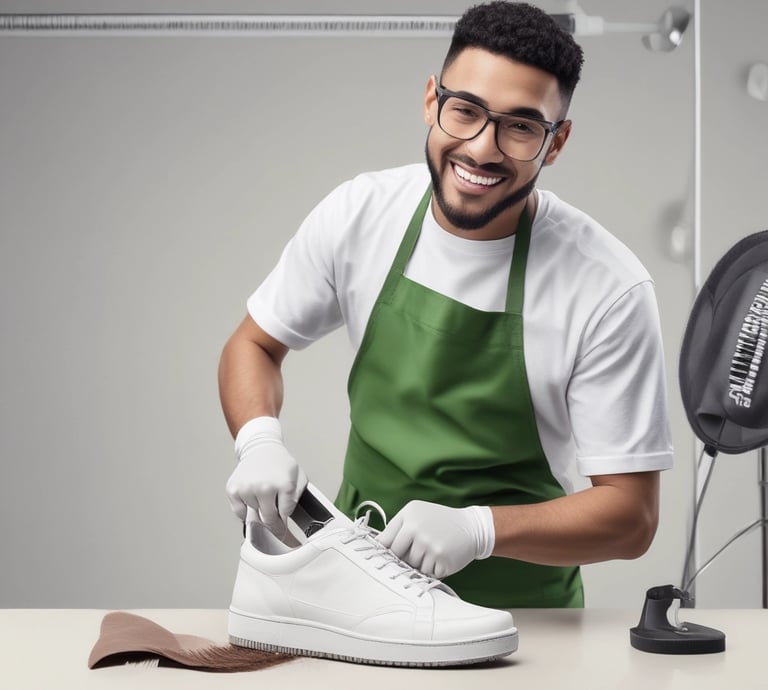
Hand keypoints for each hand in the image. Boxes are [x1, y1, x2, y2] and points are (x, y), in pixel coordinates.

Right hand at [225, 417, 307, 532]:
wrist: (261, 448)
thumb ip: (298, 498)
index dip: (285, 518)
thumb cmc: (280, 463)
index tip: (286, 530)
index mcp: (284, 484)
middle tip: (276, 528)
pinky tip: (252, 498)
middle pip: (269, 519)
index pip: (285, 514)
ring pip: (254, 516)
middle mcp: (264, 487)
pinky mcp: (233, 490)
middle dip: (274, 525)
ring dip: (260, 511)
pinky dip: (246, 510)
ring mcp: (247, 488)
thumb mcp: (299, 477)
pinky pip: (240, 512)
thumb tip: (289, 520)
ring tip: (264, 497)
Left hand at [376, 500, 494, 578]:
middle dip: (403, 558)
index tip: (382, 559)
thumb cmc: (439, 522)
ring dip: (420, 564)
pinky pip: (427, 573)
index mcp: (409, 515)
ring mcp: (429, 545)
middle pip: (396, 556)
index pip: (385, 542)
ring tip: (433, 551)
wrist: (472, 527)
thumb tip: (378, 549)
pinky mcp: (441, 560)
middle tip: (418, 551)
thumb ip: (398, 528)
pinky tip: (441, 557)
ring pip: (412, 566)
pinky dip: (432, 569)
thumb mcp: (417, 514)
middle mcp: (417, 528)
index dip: (384, 552)